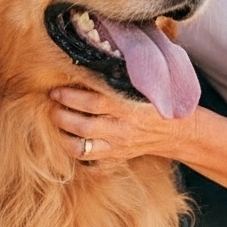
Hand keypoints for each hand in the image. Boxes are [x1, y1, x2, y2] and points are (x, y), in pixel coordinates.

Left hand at [49, 85, 183, 160]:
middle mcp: (121, 130)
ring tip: (56, 124)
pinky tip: (70, 143)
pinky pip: (90, 165)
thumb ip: (116, 77)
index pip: (93, 103)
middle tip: (50, 106)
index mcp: (127, 108)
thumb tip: (86, 62)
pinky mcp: (116, 160)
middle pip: (83, 126)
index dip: (70, 97)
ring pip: (81, 149)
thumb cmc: (153, 102)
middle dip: (60, 116)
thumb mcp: (140, 87)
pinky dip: (76, 156)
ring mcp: (117, 148)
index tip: (55, 90)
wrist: (175, 132)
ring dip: (62, 137)